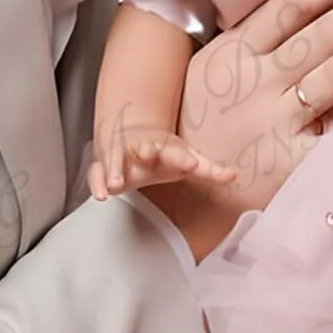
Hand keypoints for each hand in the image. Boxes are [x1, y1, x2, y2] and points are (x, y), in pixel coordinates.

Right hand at [86, 114, 238, 202]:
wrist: (131, 137)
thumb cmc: (164, 153)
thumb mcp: (187, 159)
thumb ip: (211, 170)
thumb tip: (236, 176)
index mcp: (163, 146)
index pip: (174, 150)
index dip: (182, 156)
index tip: (191, 162)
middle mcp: (140, 147)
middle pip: (143, 146)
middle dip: (146, 149)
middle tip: (147, 153)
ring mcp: (120, 155)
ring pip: (115, 158)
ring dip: (115, 168)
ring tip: (116, 182)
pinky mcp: (104, 166)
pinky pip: (96, 172)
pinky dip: (97, 182)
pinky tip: (101, 195)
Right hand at [144, 0, 332, 251]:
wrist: (178, 201)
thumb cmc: (202, 129)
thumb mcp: (213, 73)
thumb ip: (257, 42)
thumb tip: (317, 4)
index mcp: (234, 53)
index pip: (292, 4)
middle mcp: (254, 84)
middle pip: (322, 35)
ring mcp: (272, 124)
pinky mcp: (287, 165)